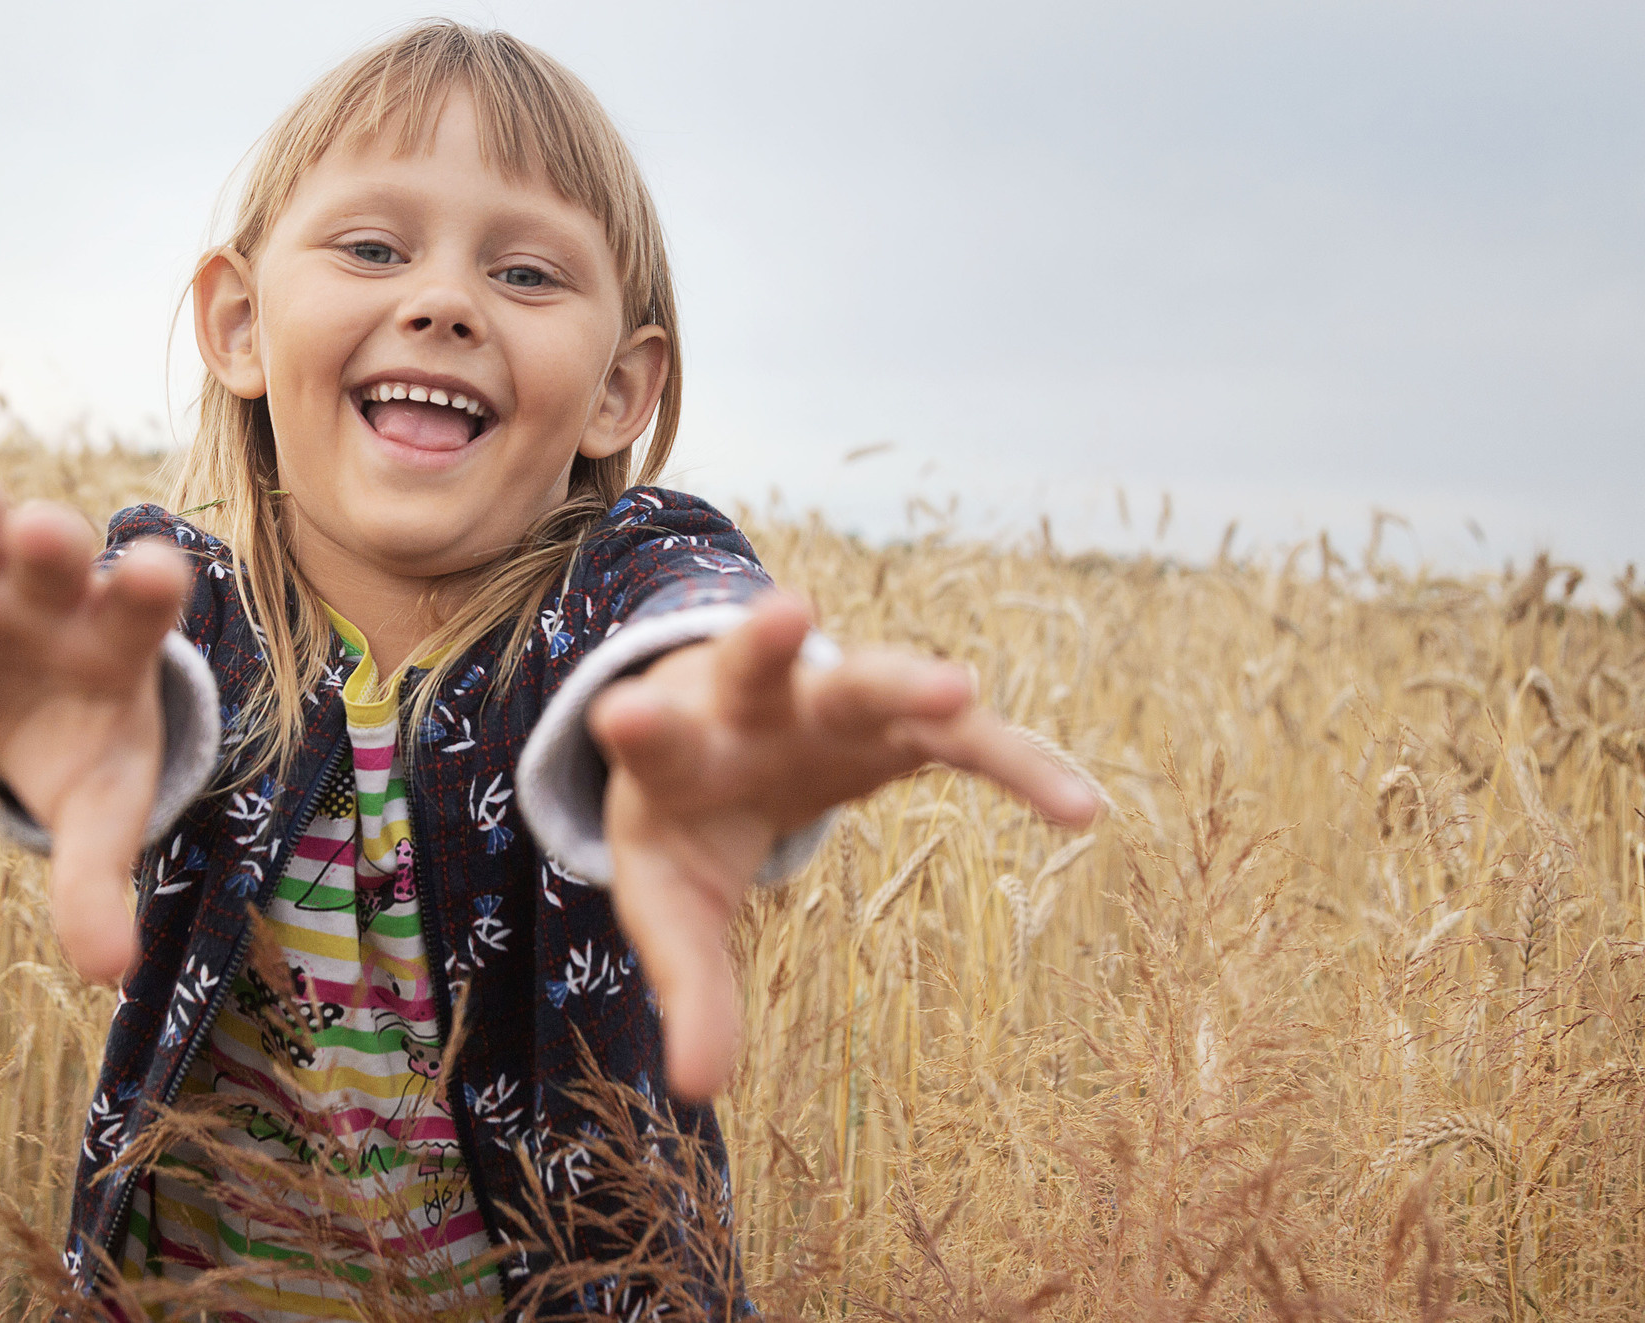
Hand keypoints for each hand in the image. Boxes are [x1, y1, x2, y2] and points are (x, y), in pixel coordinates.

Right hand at [0, 455, 190, 983]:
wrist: (25, 715)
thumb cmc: (77, 752)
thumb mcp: (93, 814)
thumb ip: (96, 881)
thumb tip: (112, 975)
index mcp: (111, 641)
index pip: (140, 605)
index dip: (145, 584)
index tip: (152, 571)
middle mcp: (50, 592)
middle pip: (53, 551)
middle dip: (47, 539)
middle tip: (45, 530)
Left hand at [587, 591, 1098, 1100]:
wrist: (730, 749)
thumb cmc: (687, 828)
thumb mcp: (675, 906)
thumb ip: (690, 987)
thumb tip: (701, 1092)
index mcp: (677, 751)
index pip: (653, 737)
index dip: (640, 729)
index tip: (623, 718)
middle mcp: (748, 706)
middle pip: (753, 665)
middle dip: (769, 642)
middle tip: (789, 613)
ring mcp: (827, 700)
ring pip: (869, 678)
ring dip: (910, 682)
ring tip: (959, 690)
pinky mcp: (896, 717)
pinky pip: (965, 739)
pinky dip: (1019, 764)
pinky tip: (1081, 809)